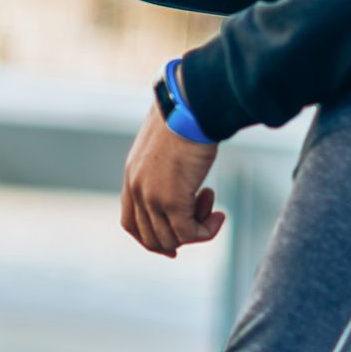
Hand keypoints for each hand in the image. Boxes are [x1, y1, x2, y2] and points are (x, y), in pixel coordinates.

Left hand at [120, 101, 224, 257]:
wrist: (191, 107)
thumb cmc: (187, 119)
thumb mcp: (168, 146)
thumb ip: (166, 169)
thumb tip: (185, 183)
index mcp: (132, 176)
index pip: (131, 224)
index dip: (152, 240)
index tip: (176, 244)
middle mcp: (137, 190)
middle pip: (152, 238)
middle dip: (180, 236)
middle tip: (205, 215)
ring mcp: (151, 197)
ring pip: (171, 239)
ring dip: (196, 231)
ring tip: (212, 206)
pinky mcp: (171, 201)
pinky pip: (188, 233)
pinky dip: (206, 232)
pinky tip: (219, 215)